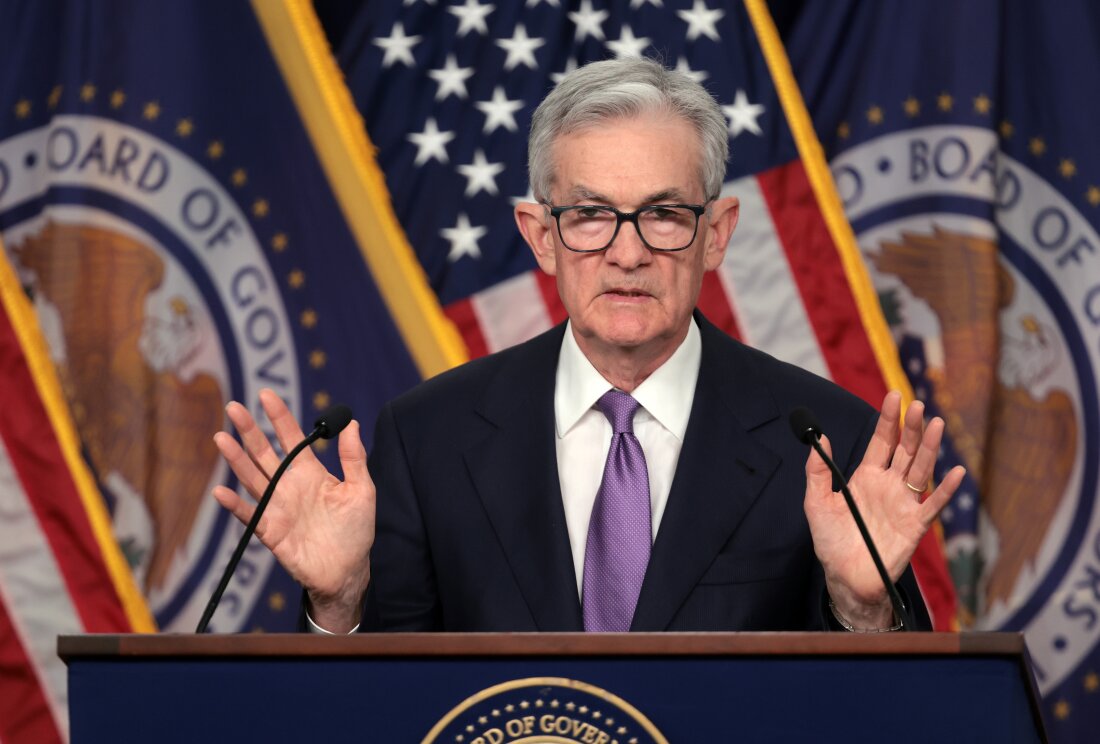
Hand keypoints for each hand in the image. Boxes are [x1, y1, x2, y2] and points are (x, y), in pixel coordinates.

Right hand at [212, 388, 373, 631]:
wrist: (348, 571)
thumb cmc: (356, 530)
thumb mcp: (362, 490)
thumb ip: (355, 458)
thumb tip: (352, 423)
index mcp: (310, 473)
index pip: (291, 438)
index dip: (279, 417)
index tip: (266, 395)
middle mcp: (289, 485)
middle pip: (264, 453)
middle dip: (249, 430)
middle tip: (233, 407)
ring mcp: (278, 507)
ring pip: (252, 478)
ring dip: (236, 459)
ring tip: (221, 438)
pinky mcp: (271, 532)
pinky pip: (250, 515)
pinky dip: (235, 504)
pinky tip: (221, 490)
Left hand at [803, 391, 964, 628]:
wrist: (845, 577)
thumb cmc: (832, 540)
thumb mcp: (816, 502)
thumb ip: (817, 471)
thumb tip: (819, 439)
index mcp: (867, 477)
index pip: (882, 442)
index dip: (888, 420)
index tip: (894, 396)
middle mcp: (889, 486)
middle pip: (905, 450)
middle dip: (913, 428)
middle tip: (918, 405)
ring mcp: (904, 504)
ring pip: (921, 470)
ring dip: (931, 449)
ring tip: (938, 425)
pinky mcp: (914, 526)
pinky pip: (933, 506)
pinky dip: (947, 491)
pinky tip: (956, 473)